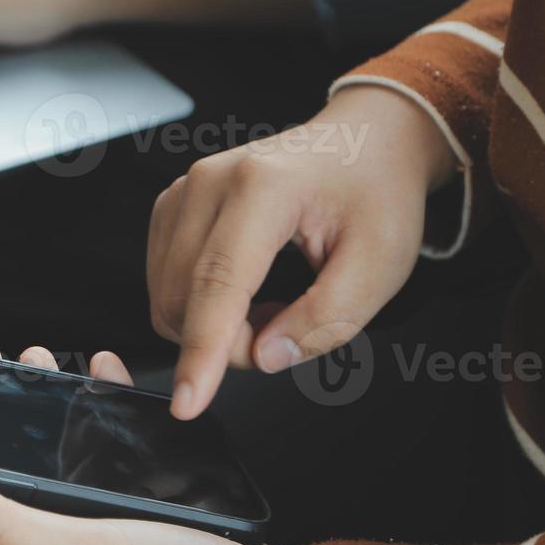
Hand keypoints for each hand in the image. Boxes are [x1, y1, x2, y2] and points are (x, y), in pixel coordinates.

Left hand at [0, 332, 265, 544]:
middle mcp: (57, 528)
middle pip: (17, 453)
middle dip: (6, 397)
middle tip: (0, 351)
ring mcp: (99, 512)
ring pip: (63, 443)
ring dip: (52, 395)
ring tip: (46, 356)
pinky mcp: (140, 500)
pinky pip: (112, 444)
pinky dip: (104, 404)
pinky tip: (108, 377)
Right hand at [148, 85, 459, 419]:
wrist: (362, 142)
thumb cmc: (375, 195)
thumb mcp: (380, 265)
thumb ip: (327, 319)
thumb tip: (264, 356)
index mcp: (264, 186)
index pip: (219, 282)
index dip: (202, 350)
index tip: (188, 403)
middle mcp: (210, 180)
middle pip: (183, 296)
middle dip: (227, 341)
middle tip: (287, 329)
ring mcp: (184, 189)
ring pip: (166, 294)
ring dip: (211, 324)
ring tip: (272, 304)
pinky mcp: (172, 203)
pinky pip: (164, 279)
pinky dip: (199, 304)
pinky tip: (244, 290)